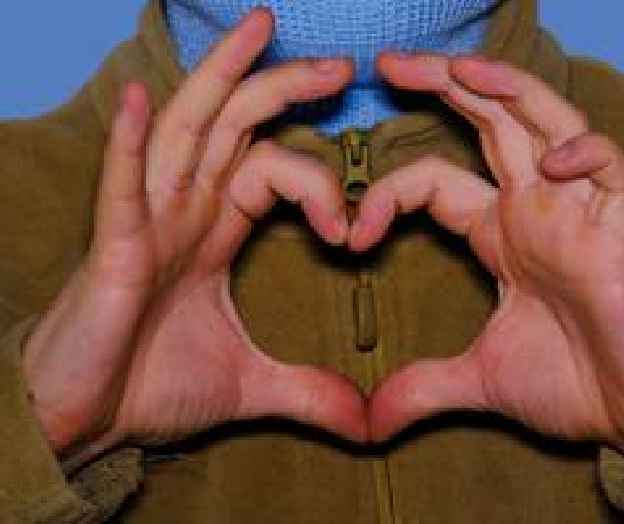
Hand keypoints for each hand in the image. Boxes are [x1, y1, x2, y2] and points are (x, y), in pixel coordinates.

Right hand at [22, 9, 365, 464]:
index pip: (271, 169)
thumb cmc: (153, 384)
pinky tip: (133, 99)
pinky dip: (125, 143)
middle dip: (283, 88)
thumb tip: (365, 420)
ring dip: (220, 80)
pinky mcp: (111, 249)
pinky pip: (119, 186)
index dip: (316, 179)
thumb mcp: (248, 384)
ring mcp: (145, 222)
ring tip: (258, 29)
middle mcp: (182, 212)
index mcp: (214, 231)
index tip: (352, 226)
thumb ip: (308, 392)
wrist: (89, 419)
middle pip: (236, 128)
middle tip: (340, 66)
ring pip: (184, 132)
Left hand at [354, 53, 623, 455]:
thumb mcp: (478, 380)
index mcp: (500, 233)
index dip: (389, 194)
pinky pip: (615, 176)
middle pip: (491, 124)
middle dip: (444, 87)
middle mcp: (536, 210)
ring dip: (510, 92)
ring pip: (550, 125)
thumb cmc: (570, 384)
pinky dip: (590, 158)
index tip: (351, 233)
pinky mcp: (621, 235)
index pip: (435, 182)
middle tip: (388, 65)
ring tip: (464, 70)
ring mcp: (579, 215)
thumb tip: (367, 421)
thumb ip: (420, 389)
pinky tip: (556, 161)